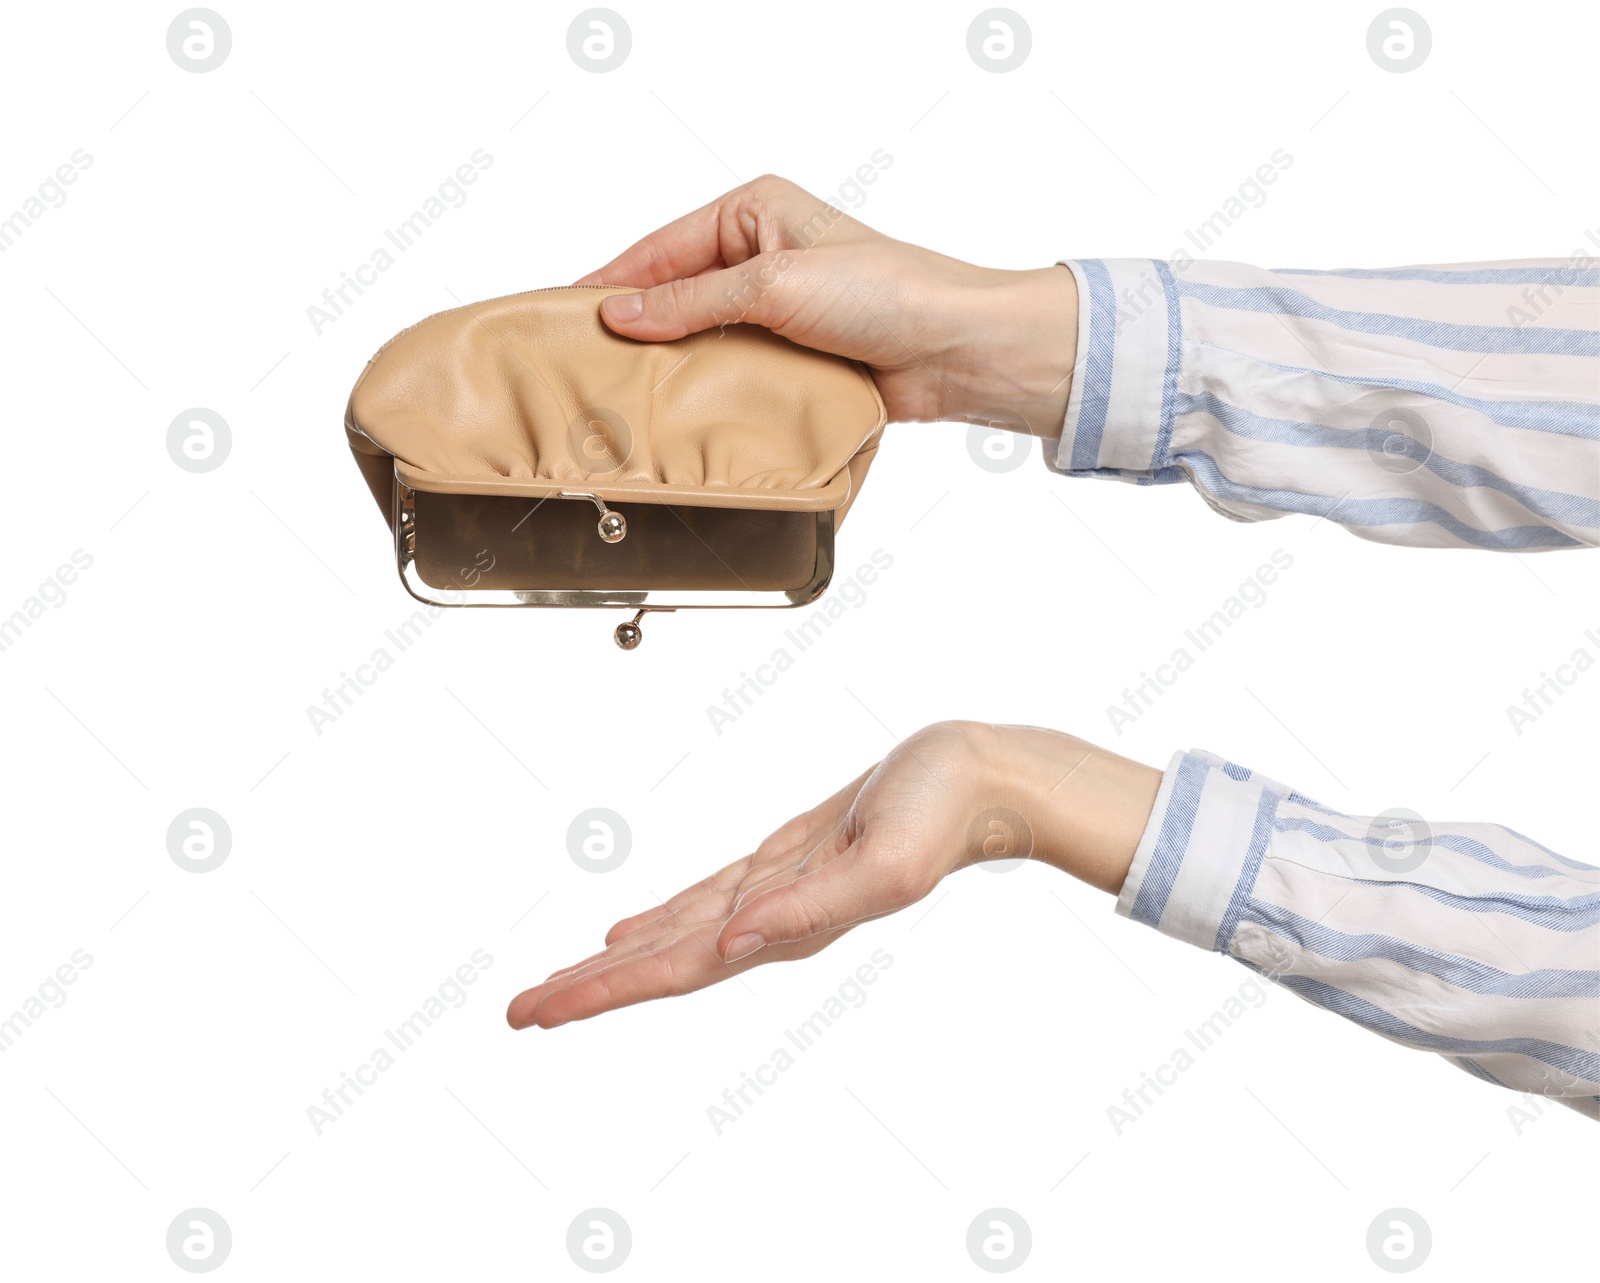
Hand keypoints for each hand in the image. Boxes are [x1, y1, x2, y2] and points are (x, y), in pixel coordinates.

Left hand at [506, 721, 1159, 1029]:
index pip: (676, 969)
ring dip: (614, 963)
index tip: (543, 1011)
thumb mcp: (885, 863)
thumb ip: (809, 909)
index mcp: (786, 926)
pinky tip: (629, 937)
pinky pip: (703, 904)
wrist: (979, 780)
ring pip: (675, 938)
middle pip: (661, 964)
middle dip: (590, 989)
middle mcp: (770, 921)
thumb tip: (733, 943)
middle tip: (520, 1012)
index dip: (606, 990)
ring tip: (560, 985)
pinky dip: (659, 925)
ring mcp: (773, 896)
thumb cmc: (941, 814)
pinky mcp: (781, 864)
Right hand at [575, 174, 1077, 433]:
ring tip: (620, 396)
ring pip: (701, 340)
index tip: (563, 315)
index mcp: (754, 212)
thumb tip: (620, 313)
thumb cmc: (884, 294)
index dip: (613, 282)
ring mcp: (776, 312)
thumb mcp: (773, 284)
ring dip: (673, 367)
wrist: (953, 351)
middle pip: (676, 295)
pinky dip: (708, 393)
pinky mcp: (792, 359)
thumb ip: (691, 301)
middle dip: (637, 329)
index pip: (662, 247)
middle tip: (584, 364)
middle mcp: (761, 257)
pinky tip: (677, 415)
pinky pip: (734, 375)